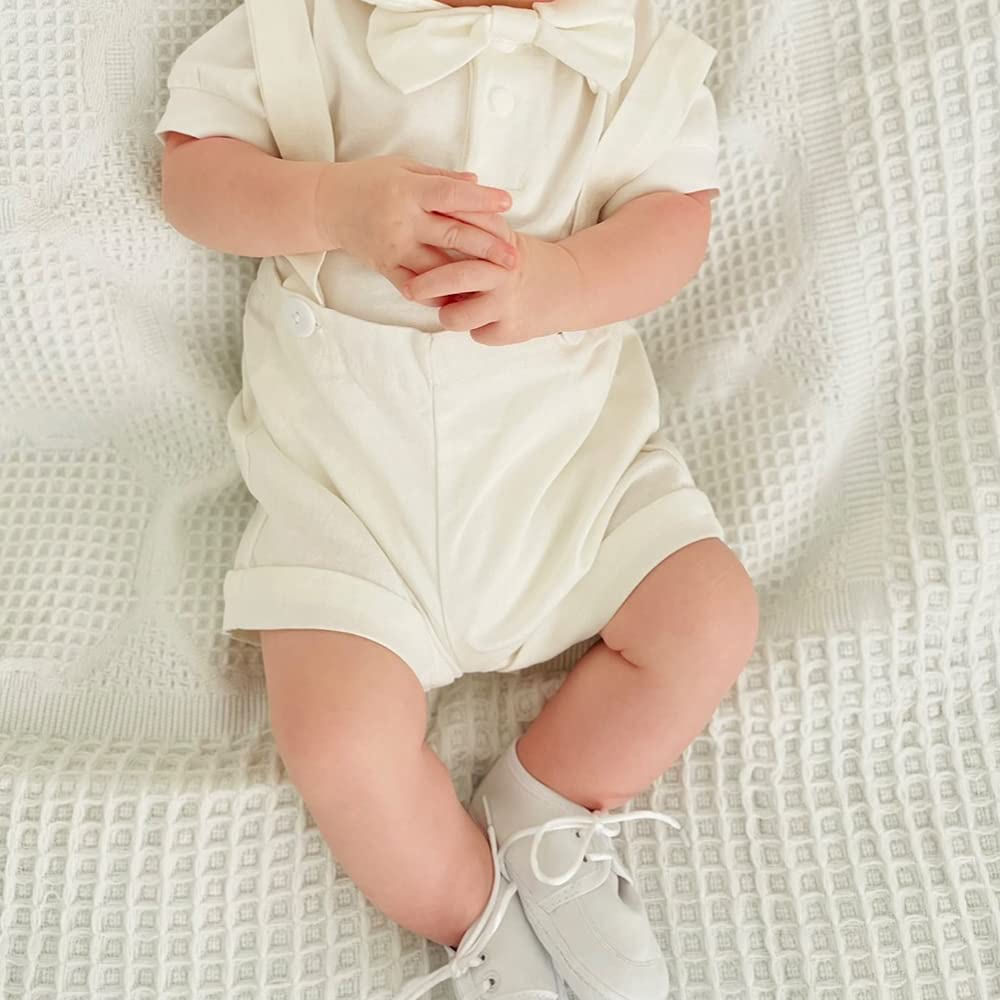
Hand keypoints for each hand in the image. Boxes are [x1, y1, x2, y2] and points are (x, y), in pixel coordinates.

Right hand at [315, 155, 518, 297]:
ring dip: (467, 277)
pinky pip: (416, 286)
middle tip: (514, 258)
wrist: (328, 205)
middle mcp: (402, 220)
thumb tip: (477, 182)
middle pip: (452, 235)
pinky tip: (460, 297)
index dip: (481, 200)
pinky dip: (439, 293)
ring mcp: (393, 247)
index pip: (452, 195)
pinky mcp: (385, 267)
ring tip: (494, 283)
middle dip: (487, 248)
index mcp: (409, 190)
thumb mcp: (403, 167)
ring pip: (437, 267)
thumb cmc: (369, 181)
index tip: (507, 203)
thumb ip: (441, 178)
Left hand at [402, 231, 584, 344]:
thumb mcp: (503, 235)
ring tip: (450, 310)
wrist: (570, 287)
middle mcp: (504, 272)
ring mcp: (507, 304)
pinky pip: (476, 334)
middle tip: (409, 289)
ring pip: (457, 317)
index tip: (410, 242)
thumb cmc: (523, 260)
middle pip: (457, 277)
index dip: (432, 240)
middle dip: (426, 285)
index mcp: (499, 243)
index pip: (462, 236)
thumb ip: (472, 224)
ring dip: (447, 314)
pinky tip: (486, 319)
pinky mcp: (511, 331)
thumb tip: (430, 209)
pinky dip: (475, 328)